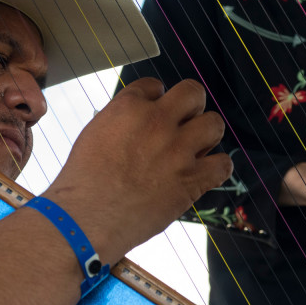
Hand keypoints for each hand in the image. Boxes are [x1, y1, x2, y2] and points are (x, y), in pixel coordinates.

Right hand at [44, 78, 232, 264]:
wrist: (85, 219)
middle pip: (193, 92)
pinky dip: (217, 168)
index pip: (156, 86)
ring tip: (195, 148)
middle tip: (183, 125)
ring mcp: (178, 150)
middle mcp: (157, 122)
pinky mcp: (191, 179)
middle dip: (191, 106)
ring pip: (214, 124)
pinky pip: (223, 164)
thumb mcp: (95, 133)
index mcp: (129, 107)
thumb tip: (139, 116)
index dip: (157, 101)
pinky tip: (205, 172)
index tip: (155, 114)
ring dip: (207, 135)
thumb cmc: (83, 182)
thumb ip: (121, 119)